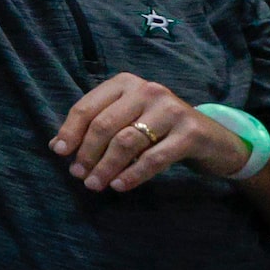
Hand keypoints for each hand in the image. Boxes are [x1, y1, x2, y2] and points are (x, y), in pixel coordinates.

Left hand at [50, 72, 249, 190]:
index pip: (87, 107)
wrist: (213, 138)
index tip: (59, 152)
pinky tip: (119, 185)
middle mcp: (148, 90)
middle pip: (104, 125)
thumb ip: (96, 127)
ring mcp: (171, 109)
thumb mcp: (127, 121)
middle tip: (78, 175)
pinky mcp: (190, 131)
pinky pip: (154, 157)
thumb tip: (57, 145)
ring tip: (95, 184)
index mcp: (126, 83)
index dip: (70, 132)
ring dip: (106, 167)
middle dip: (87, 153)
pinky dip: (133, 174)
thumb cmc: (159, 130)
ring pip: (126, 142)